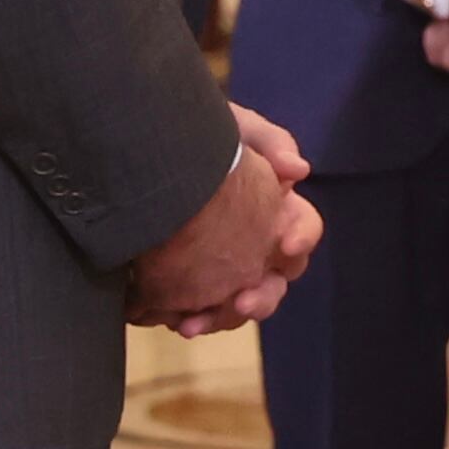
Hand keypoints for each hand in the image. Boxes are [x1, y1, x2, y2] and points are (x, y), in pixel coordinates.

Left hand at [131, 116, 324, 337]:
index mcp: (275, 208)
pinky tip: (175, 321)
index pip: (304, 228)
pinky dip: (194, 320)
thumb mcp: (235, 126)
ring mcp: (224, 269)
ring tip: (194, 323)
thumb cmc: (196, 135)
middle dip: (263, 297)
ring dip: (224, 318)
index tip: (285, 243)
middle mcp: (256, 245)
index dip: (301, 237)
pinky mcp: (190, 285)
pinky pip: (202, 314)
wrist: (145, 150)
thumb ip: (269, 140)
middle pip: (276, 282)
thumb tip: (298, 170)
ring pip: (240, 306)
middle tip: (244, 300)